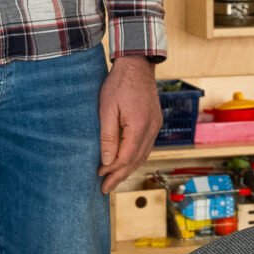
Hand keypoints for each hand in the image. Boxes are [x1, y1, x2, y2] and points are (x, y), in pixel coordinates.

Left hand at [99, 55, 160, 189]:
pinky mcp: (155, 122)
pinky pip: (146, 146)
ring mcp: (155, 126)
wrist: (137, 65)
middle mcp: (151, 129)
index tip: (98, 176)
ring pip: (143, 155)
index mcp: (139, 127)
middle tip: (105, 189)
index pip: (126, 157)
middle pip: (136, 160)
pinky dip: (135, 157)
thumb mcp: (107, 108)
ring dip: (128, 169)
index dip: (112, 169)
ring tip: (114, 180)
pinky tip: (126, 162)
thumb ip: (108, 136)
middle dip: (120, 176)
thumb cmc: (118, 84)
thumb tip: (107, 161)